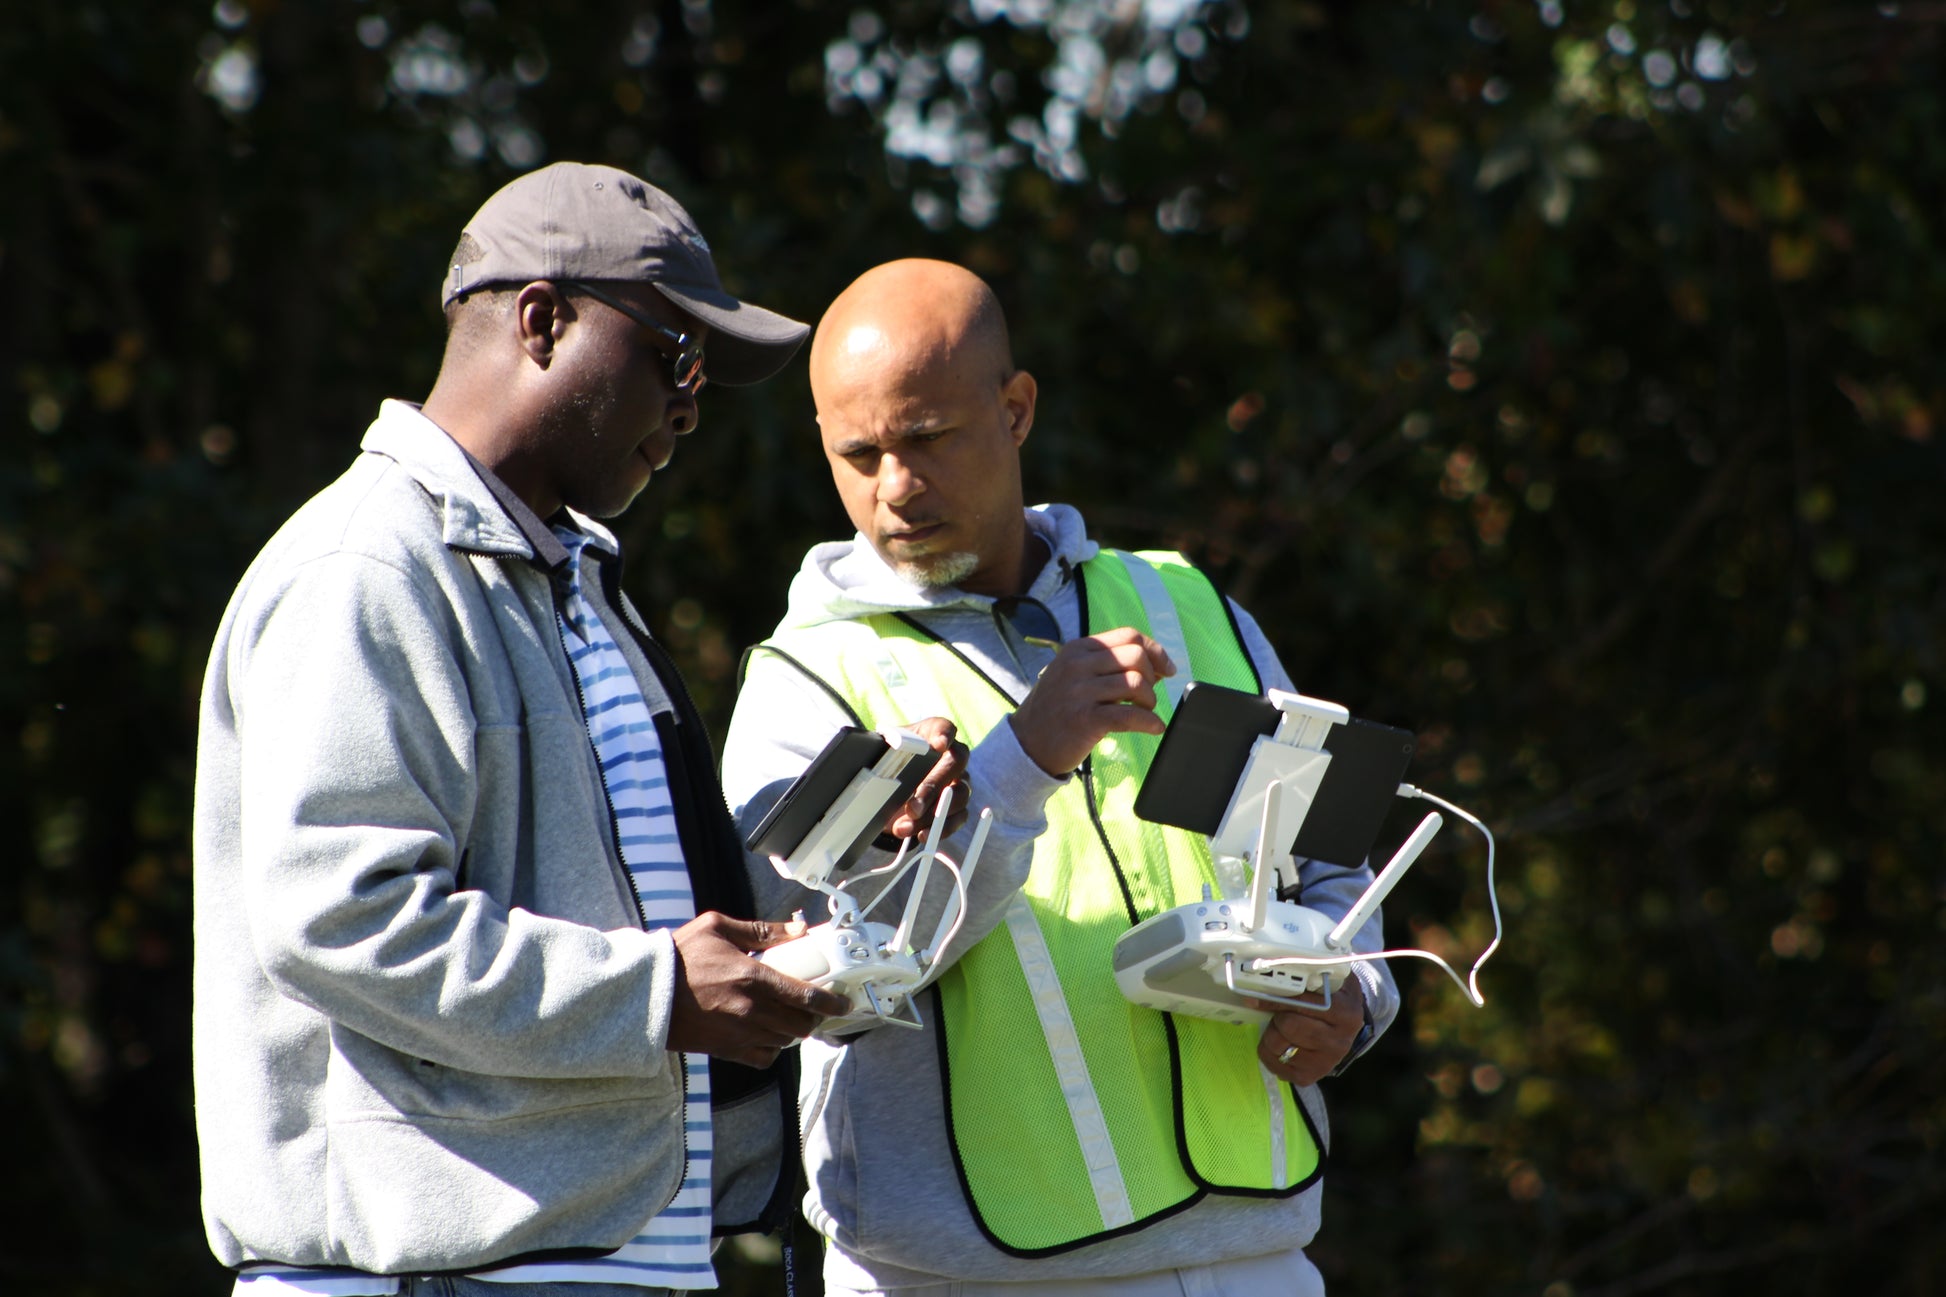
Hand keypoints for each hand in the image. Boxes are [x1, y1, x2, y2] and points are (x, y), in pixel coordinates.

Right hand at [667, 912, 850, 1066]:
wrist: (644, 994)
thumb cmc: (680, 957)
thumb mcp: (719, 927)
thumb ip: (762, 930)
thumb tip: (798, 929)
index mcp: (753, 976)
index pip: (807, 995)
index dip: (832, 1002)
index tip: (843, 1002)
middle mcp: (751, 1009)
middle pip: (802, 1023)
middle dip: (814, 1016)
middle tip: (814, 1006)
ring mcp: (740, 1033)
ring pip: (785, 1040)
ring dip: (793, 1030)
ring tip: (790, 1017)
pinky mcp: (726, 1049)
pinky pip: (763, 1058)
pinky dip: (772, 1049)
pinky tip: (767, 1034)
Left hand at [882, 716, 970, 839]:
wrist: (890, 787)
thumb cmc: (887, 763)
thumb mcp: (879, 754)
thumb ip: (875, 750)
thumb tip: (857, 749)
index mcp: (931, 735)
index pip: (944, 727)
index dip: (944, 734)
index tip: (939, 744)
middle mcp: (951, 756)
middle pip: (955, 764)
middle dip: (933, 787)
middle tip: (912, 806)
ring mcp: (958, 781)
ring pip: (959, 795)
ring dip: (932, 814)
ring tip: (905, 826)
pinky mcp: (959, 806)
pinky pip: (959, 818)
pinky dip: (940, 829)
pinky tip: (920, 834)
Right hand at [1007, 627, 1175, 775]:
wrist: (1026, 743)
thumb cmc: (1057, 709)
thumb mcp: (1073, 675)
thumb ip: (1107, 665)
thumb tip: (1156, 666)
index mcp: (1077, 649)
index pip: (1128, 636)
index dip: (1155, 651)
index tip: (1166, 669)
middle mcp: (1077, 666)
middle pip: (1135, 656)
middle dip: (1151, 676)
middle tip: (1147, 696)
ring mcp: (1079, 692)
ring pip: (1136, 684)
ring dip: (1149, 701)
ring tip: (1144, 712)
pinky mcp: (1085, 720)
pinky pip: (1131, 715)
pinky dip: (1150, 722)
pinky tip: (1155, 727)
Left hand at [1249, 974, 1366, 1086]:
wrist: (1348, 1025)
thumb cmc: (1335, 997)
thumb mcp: (1330, 979)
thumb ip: (1309, 973)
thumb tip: (1273, 968)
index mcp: (1346, 1013)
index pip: (1303, 1005)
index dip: (1275, 999)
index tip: (1255, 996)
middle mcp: (1339, 1041)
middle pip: (1288, 1026)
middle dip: (1277, 1016)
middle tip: (1280, 1011)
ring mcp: (1326, 1061)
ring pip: (1278, 1045)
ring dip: (1271, 1033)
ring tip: (1282, 1027)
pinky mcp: (1311, 1075)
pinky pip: (1276, 1065)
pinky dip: (1269, 1052)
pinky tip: (1279, 1043)